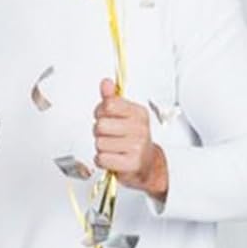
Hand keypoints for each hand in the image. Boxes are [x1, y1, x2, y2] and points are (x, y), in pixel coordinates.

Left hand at [93, 78, 168, 197]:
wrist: (146, 164)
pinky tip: (113, 158)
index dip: (100, 112)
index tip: (107, 117)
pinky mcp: (131, 163)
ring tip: (113, 148)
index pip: (108, 105)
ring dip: (102, 148)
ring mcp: (137, 146)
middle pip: (100, 125)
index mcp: (138, 113)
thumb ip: (111, 99)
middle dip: (99, 133)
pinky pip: (102, 159)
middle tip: (110, 136)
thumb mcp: (124, 116)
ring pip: (99, 143)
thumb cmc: (132, 138)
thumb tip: (106, 83)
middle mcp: (140, 128)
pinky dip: (102, 161)